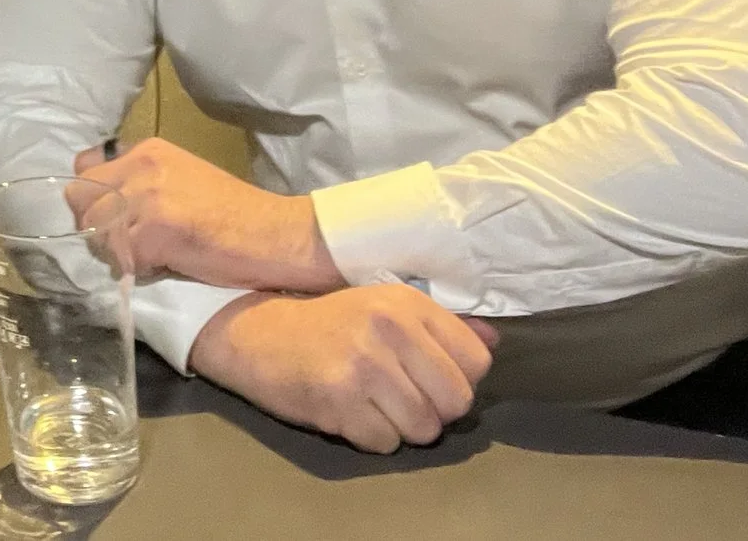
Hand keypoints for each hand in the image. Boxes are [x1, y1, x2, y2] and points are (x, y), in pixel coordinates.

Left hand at [71, 138, 342, 293]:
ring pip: (98, 234)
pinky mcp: (158, 228)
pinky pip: (124, 258)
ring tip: (154, 257)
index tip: (111, 220)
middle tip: (131, 247)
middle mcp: (143, 165)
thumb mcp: (180, 181)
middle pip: (81, 203)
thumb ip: (140, 184)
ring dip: (118, 252)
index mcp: (147, 150)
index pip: (83, 171)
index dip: (92, 202)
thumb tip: (97, 205)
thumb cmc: (233, 216)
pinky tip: (170, 265)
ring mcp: (148, 195)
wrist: (277, 235)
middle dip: (97, 230)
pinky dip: (141, 269)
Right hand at [187, 287, 498, 453]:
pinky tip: (351, 413)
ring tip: (375, 405)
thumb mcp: (382, 305)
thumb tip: (493, 340)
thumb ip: (439, 324)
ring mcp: (364, 366)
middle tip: (403, 398)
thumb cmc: (326, 320)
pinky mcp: (339, 401)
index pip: (477, 361)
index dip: (459, 379)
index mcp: (406, 304)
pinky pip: (385, 444)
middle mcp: (390, 329)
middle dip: (435, 410)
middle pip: (456, 401)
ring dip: (403, 427)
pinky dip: (372, 437)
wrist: (254, 331)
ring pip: (424, 428)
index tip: (430, 376)